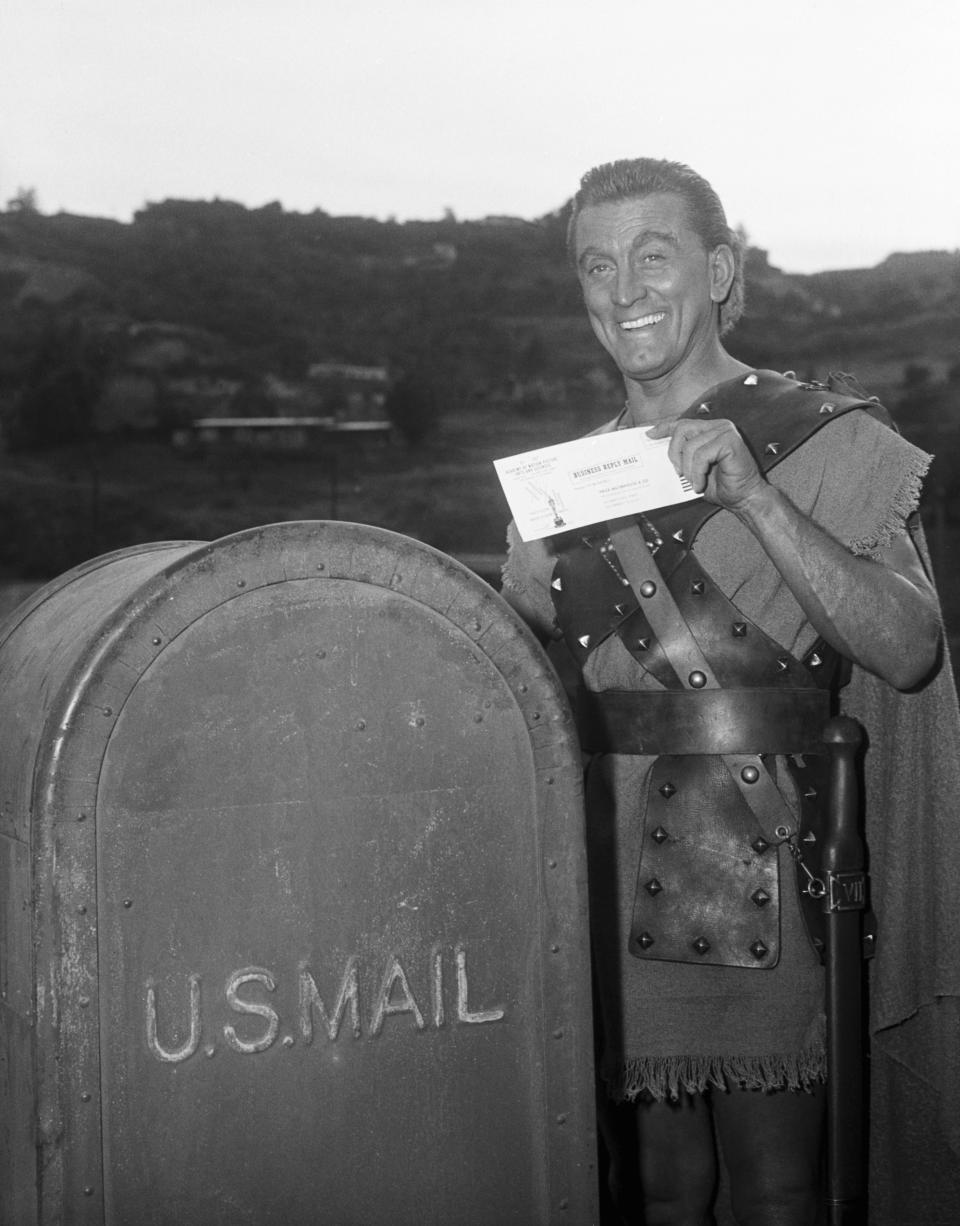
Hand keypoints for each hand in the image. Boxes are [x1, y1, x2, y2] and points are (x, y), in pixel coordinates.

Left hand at [646, 417, 767, 511]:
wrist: (744, 498)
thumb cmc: (722, 485)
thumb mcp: (694, 469)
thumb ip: (682, 456)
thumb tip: (657, 449)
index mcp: (710, 430)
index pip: (682, 423)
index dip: (664, 427)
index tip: (649, 435)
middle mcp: (718, 426)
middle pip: (682, 429)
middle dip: (674, 453)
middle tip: (679, 473)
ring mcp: (725, 431)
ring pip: (690, 445)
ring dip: (688, 469)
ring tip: (695, 483)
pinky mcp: (730, 441)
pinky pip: (701, 454)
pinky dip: (697, 472)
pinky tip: (701, 483)